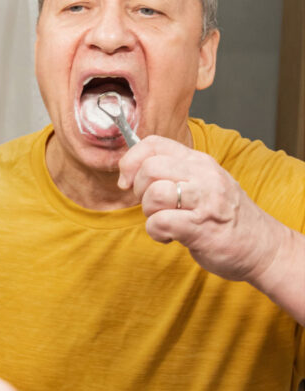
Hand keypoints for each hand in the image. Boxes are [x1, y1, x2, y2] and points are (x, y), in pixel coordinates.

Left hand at [117, 135, 284, 283]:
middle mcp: (204, 176)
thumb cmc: (225, 216)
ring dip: (149, 212)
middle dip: (139, 190)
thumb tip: (130, 169)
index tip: (128, 180)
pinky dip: (156, 233)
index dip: (131, 160)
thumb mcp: (203, 182)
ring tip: (163, 220)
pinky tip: (169, 236)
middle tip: (152, 205)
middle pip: (149, 168)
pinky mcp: (201, 228)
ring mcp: (205, 201)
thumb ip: (173, 171)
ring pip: (154, 194)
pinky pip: (159, 223)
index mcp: (200, 161)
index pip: (153, 143)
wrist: (263, 247)